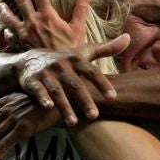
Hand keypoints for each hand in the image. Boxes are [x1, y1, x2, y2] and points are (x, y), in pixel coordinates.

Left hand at [1, 0, 90, 49]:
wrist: (58, 72)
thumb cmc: (71, 51)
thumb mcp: (79, 29)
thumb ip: (81, 9)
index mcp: (47, 16)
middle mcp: (33, 22)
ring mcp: (24, 34)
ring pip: (9, 17)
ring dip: (4, 8)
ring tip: (1, 3)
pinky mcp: (20, 45)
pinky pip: (8, 35)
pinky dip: (5, 31)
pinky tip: (4, 29)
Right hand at [14, 34, 130, 123]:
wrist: (30, 60)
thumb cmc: (64, 60)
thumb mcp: (84, 53)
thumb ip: (106, 49)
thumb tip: (128, 38)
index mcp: (77, 60)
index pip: (92, 72)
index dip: (102, 84)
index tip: (113, 96)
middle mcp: (62, 66)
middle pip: (75, 84)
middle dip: (85, 100)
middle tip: (94, 115)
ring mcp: (47, 73)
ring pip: (57, 91)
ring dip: (65, 106)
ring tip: (74, 122)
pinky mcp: (32, 80)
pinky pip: (38, 90)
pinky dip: (43, 98)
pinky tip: (49, 108)